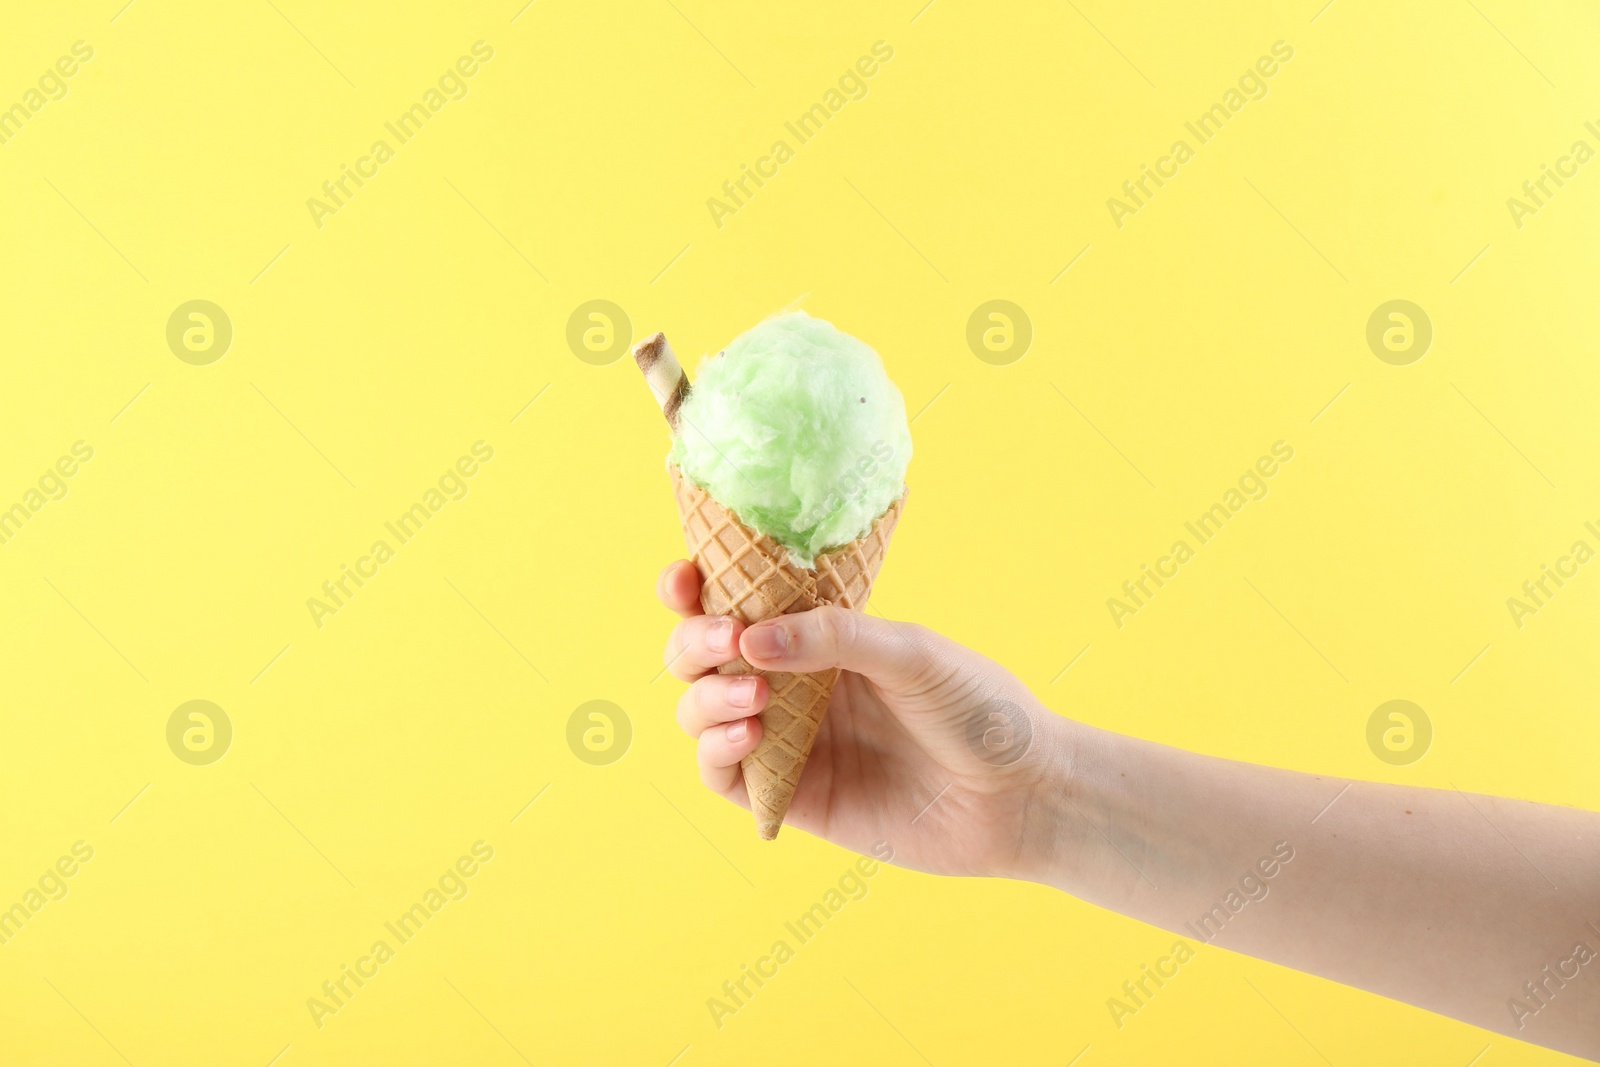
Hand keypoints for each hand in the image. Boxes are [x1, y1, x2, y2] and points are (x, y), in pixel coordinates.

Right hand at [656, 560, 1071, 877]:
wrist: (1021, 796)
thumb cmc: (980, 709)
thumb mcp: (911, 652)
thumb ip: (833, 637)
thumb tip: (749, 636)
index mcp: (821, 635)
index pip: (737, 601)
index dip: (695, 587)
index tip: (685, 578)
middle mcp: (795, 684)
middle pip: (702, 655)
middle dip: (694, 641)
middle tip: (728, 639)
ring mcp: (790, 741)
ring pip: (700, 712)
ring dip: (706, 696)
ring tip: (754, 697)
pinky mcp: (793, 798)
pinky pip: (723, 775)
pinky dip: (716, 751)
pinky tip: (750, 736)